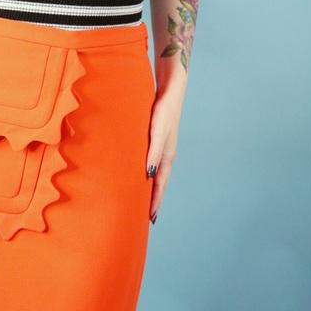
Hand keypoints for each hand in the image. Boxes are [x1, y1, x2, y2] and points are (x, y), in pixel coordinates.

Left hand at [146, 93, 182, 222]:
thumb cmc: (163, 112)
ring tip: (142, 201)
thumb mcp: (158, 132)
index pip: (159, 185)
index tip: (150, 218)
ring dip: (150, 189)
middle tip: (147, 217)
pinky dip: (147, 175)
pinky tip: (141, 175)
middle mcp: (165, 156)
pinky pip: (151, 164)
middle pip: (158, 183)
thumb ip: (154, 152)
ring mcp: (161, 149)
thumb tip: (149, 174)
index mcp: (166, 157)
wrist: (170, 92)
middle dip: (154, 200)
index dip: (155, 201)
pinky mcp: (157, 142)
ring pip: (155, 175)